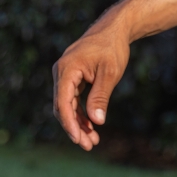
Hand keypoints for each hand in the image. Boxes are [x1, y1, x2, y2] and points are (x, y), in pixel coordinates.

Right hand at [51, 0, 176, 150]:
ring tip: (92, 142)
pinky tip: (92, 128)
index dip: (69, 123)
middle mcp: (61, 73)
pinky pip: (73, 101)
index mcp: (67, 69)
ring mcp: (66, 76)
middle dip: (74, 128)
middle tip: (88, 146)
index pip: (63, 102)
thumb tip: (97, 122)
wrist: (114, 30)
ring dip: (78, 124)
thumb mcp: (109, 74)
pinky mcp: (73, 79)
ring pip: (67, 106)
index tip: (78, 139)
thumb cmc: (112, 49)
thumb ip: (101, 97)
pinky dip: (81, 114)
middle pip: (63, 107)